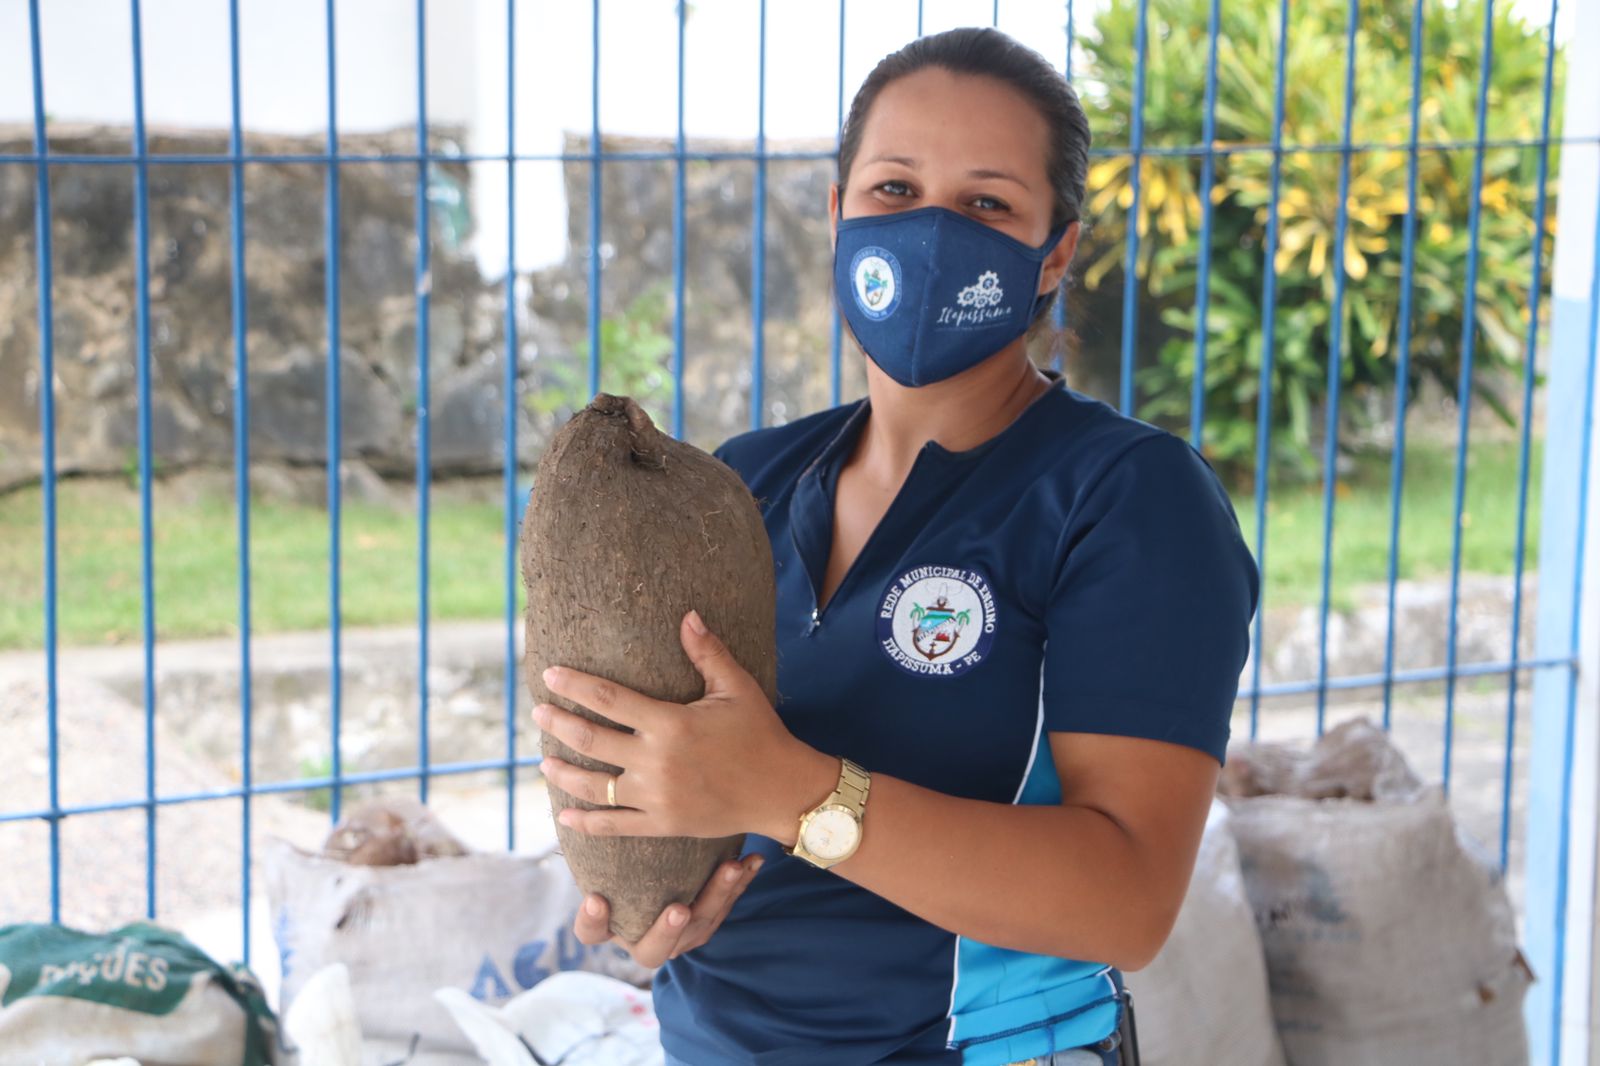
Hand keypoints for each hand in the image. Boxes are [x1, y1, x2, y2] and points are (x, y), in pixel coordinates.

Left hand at [533, 610, 837, 842]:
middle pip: (591, 740)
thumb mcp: (737, 688)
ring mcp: (657, 796)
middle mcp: (656, 761)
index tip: (550, 676)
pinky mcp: (662, 823)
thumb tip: (687, 615)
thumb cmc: (760, 734)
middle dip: (558, 724)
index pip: (609, 699)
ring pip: (595, 786)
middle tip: (538, 713)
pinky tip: (565, 815)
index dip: (575, 685)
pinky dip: (586, 821)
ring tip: (544, 761)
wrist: (782, 791)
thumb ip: (707, 653)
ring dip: (563, 773)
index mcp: (670, 723)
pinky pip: (615, 824)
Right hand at [574, 854, 765, 966]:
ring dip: (717, 896)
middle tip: (678, 910)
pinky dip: (739, 882)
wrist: (661, 869)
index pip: (592, 933)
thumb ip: (598, 835)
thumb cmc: (619, 856)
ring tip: (731, 868)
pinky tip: (752, 859)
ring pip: (699, 926)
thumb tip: (570, 800)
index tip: (596, 899)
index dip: (593, 921)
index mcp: (609, 924)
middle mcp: (642, 937)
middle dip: (667, 931)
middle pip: (652, 950)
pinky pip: (725, 907)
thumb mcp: (604, 851)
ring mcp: (678, 935)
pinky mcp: (706, 922)